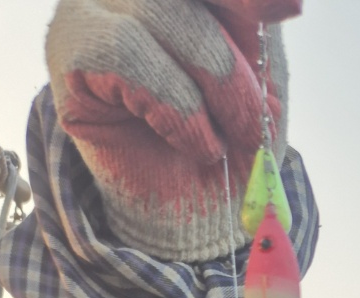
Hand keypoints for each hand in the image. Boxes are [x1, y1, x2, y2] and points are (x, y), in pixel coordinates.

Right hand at [45, 0, 292, 261]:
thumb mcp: (260, 78)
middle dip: (230, 57)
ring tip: (222, 142)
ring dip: (211, 86)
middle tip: (259, 119)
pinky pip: (123, 52)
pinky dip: (174, 105)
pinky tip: (193, 143)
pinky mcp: (68, 50)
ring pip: (157, 9)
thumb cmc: (228, 140)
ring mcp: (92, 7)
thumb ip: (257, 26)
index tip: (290, 9)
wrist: (193, 214)